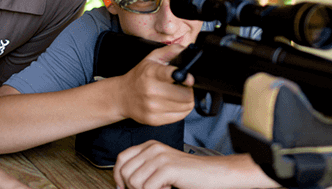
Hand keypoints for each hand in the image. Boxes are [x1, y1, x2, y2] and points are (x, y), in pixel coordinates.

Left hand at [114, 140, 277, 188]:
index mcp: (149, 146)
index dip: (118, 176)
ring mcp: (160, 157)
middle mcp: (152, 148)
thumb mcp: (161, 169)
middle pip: (124, 171)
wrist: (214, 174)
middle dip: (131, 187)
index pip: (121, 159)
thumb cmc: (189, 175)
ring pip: (133, 182)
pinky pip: (146, 188)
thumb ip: (144, 170)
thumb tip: (123, 184)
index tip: (123, 188)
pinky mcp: (167, 168)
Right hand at [117, 45, 194, 125]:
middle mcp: (151, 91)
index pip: (172, 75)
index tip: (189, 79)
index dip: (185, 78)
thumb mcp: (152, 58)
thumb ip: (171, 51)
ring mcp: (153, 107)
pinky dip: (181, 110)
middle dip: (189, 90)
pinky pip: (180, 116)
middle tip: (183, 86)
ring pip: (186, 106)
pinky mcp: (154, 120)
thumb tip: (187, 51)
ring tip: (178, 94)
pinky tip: (174, 103)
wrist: (122, 96)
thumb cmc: (139, 77)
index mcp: (152, 72)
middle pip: (186, 95)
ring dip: (186, 100)